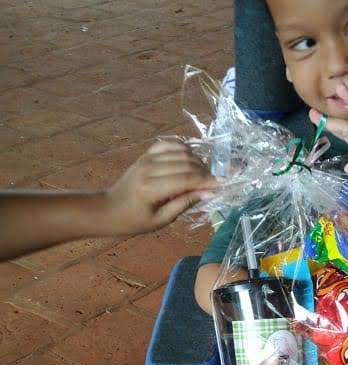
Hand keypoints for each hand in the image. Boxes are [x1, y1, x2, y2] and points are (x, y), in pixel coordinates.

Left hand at [101, 140, 216, 235]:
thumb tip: (210, 193)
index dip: (206, 181)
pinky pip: (170, 143)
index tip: (222, 184)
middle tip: (213, 182)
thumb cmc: (135, 221)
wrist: (109, 209)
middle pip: (186, 163)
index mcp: (151, 189)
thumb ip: (185, 203)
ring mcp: (147, 158)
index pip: (186, 179)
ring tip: (203, 174)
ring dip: (197, 161)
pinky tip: (190, 159)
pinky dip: (184, 148)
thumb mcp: (162, 220)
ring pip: (181, 152)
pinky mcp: (146, 154)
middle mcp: (149, 169)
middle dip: (204, 171)